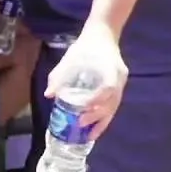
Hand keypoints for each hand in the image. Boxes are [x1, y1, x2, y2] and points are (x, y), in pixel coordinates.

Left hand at [44, 23, 126, 140]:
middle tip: (81, 125)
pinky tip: (95, 127)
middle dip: (98, 116)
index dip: (97, 100)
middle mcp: (119, 77)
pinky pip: (113, 105)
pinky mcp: (118, 86)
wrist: (102, 36)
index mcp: (110, 68)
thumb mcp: (69, 58)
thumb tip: (49, 95)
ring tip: (89, 135)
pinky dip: (104, 117)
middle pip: (113, 102)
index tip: (83, 109)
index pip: (108, 88)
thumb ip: (59, 76)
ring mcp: (121, 83)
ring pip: (114, 107)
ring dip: (102, 122)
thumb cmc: (85, 47)